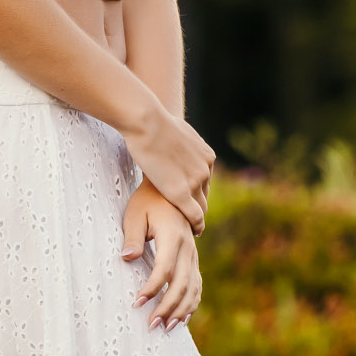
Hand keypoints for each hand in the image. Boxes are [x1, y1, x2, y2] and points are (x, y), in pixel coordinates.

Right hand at [119, 102, 213, 234]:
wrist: (147, 123)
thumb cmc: (154, 122)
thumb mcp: (178, 130)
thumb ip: (182, 141)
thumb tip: (175, 139)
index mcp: (207, 156)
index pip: (205, 181)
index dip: (196, 192)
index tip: (190, 201)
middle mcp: (206, 169)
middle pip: (205, 195)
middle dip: (197, 206)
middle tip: (189, 219)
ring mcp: (195, 181)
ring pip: (201, 207)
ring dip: (196, 218)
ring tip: (189, 228)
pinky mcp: (181, 193)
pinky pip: (194, 215)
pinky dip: (195, 225)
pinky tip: (193, 232)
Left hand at [121, 179, 202, 330]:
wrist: (171, 190)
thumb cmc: (147, 201)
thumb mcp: (134, 214)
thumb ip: (132, 237)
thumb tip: (127, 259)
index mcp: (172, 235)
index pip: (164, 269)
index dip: (151, 289)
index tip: (136, 303)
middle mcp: (187, 247)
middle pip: (181, 284)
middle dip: (166, 308)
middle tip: (151, 325)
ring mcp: (193, 254)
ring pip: (192, 288)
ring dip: (181, 310)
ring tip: (166, 328)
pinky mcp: (193, 258)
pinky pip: (197, 284)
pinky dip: (191, 303)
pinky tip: (182, 318)